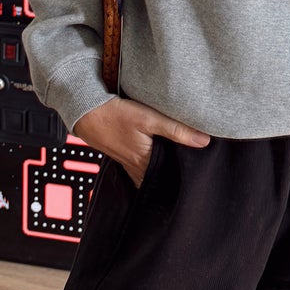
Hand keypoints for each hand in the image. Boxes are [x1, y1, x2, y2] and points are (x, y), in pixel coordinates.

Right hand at [74, 96, 211, 188]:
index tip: (198, 178)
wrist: (84, 111)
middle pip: (160, 178)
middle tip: (192, 176)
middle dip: (174, 177)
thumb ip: (176, 130)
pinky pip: (139, 167)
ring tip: (177, 171)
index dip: (184, 178)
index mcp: (146, 162)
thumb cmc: (115, 114)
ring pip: (150, 174)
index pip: (170, 178)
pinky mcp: (121, 155)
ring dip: (161, 172)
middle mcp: (136, 167)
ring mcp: (127, 163)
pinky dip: (149, 166)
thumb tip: (204, 141)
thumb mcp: (149, 119)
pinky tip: (156, 161)